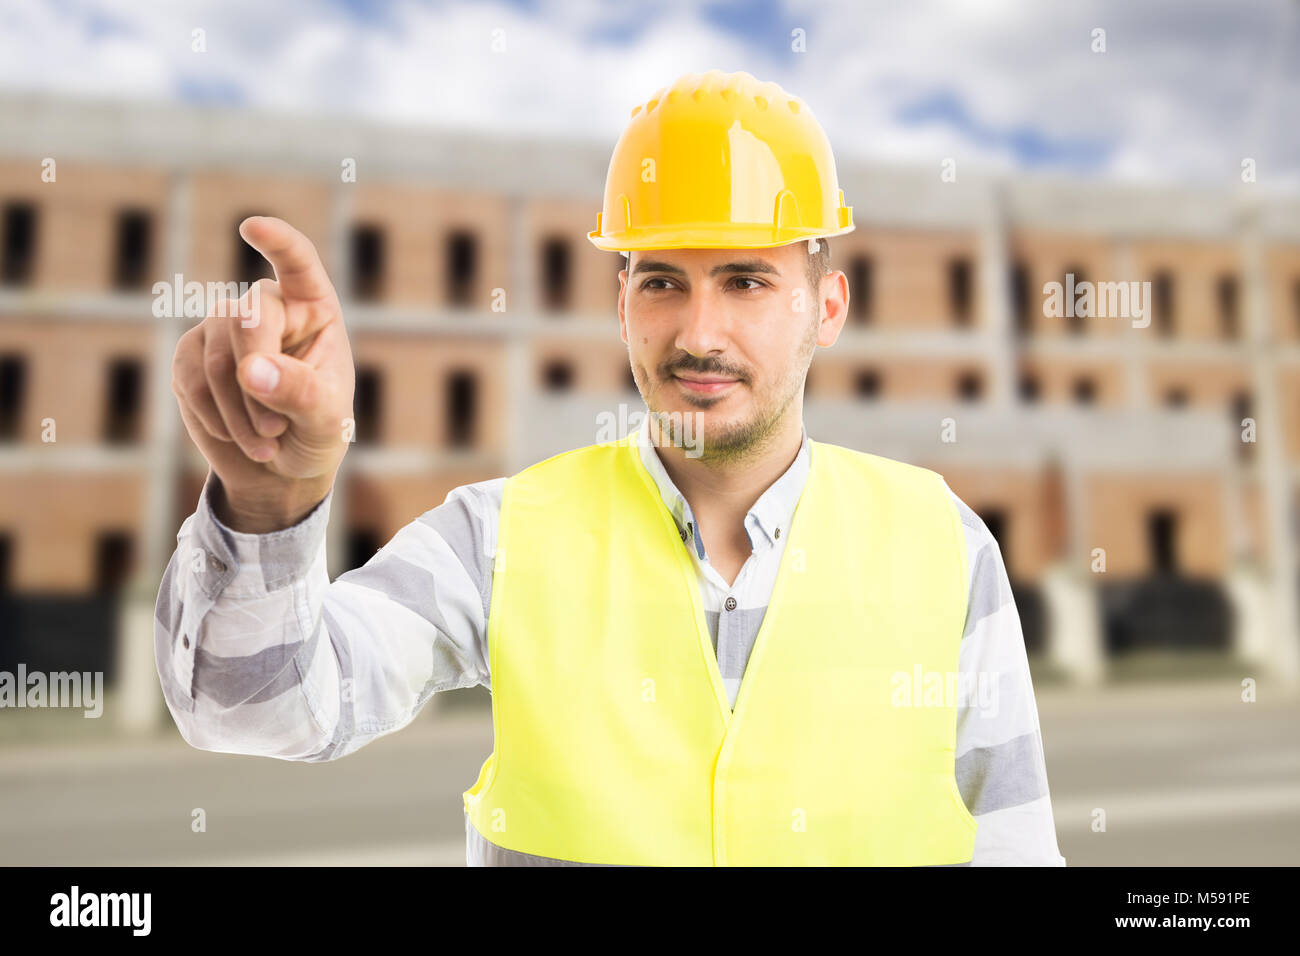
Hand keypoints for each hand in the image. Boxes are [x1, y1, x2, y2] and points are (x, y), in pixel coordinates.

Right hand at [171, 217, 355, 531]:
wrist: (280, 467)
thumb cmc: (317, 433)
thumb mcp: (325, 420)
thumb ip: (299, 391)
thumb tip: (252, 370)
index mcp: (312, 308)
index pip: (297, 263)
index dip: (278, 242)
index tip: (252, 227)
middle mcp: (267, 308)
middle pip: (244, 319)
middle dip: (256, 380)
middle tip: (275, 429)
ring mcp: (223, 327)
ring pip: (216, 357)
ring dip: (238, 411)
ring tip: (266, 443)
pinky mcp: (191, 355)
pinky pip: (191, 380)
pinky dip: (214, 416)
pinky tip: (236, 437)